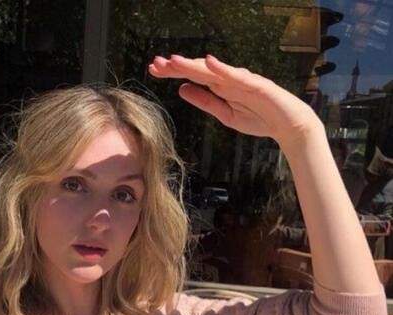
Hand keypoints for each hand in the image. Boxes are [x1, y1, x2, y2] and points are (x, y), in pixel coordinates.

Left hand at [148, 54, 321, 150]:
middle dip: (177, 66)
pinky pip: (237, 76)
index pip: (193, 76)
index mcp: (221, 86)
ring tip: (174, 61)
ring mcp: (242, 80)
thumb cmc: (259, 118)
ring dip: (193, 64)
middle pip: (198, 69)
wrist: (288, 126)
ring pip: (213, 70)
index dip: (173, 72)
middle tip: (155, 64)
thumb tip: (182, 90)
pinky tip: (209, 62)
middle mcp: (229, 79)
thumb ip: (205, 102)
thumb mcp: (225, 115)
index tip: (153, 70)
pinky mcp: (256, 85)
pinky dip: (223, 68)